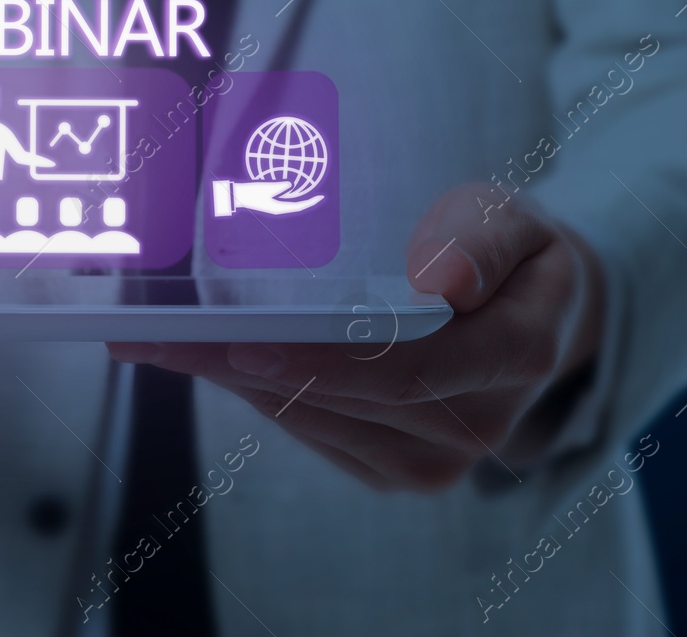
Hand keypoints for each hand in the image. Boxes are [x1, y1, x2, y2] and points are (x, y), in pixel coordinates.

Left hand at [108, 184, 606, 491]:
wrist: (529, 313)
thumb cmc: (508, 252)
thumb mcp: (513, 219)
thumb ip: (484, 240)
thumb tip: (444, 282)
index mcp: (516, 355)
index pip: (409, 369)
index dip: (326, 362)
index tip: (249, 344)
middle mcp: (476, 425)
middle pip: (345, 400)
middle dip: (245, 365)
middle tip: (159, 333)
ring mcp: (434, 458)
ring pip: (317, 421)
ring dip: (234, 381)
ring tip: (157, 340)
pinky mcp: (393, 468)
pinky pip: (313, 434)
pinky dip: (257, 394)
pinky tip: (203, 360)